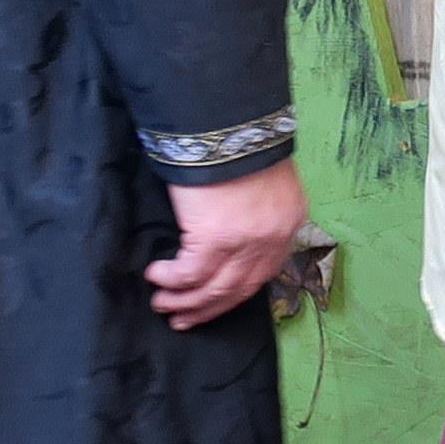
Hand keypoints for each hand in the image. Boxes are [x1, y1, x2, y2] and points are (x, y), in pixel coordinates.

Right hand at [150, 160, 307, 325]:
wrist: (225, 124)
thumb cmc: (239, 144)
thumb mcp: (265, 181)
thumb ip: (258, 212)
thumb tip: (236, 234)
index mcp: (289, 222)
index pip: (264, 272)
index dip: (236, 292)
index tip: (215, 303)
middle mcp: (273, 239)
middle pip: (239, 288)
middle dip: (208, 307)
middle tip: (183, 319)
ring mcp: (246, 243)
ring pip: (214, 288)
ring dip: (185, 302)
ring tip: (161, 304)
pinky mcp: (215, 239)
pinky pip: (189, 273)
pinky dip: (171, 279)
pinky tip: (155, 276)